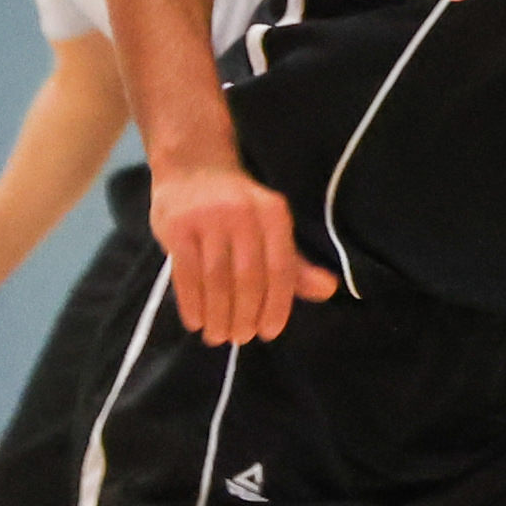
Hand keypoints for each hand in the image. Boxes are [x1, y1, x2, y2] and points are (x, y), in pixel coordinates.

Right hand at [153, 163, 335, 346]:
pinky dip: (192, 304)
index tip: (269, 333)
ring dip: (218, 315)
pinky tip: (196, 321)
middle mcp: (242, 212)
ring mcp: (206, 217)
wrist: (193, 166)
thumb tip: (328, 290)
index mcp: (274, 213)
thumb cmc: (239, 208)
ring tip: (218, 336)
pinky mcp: (176, 225)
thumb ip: (295, 263)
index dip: (277, 306)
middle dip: (244, 316)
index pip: (280, 269)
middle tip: (240, 338)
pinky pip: (185, 274)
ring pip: (215, 279)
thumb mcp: (271, 229)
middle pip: (247, 277)